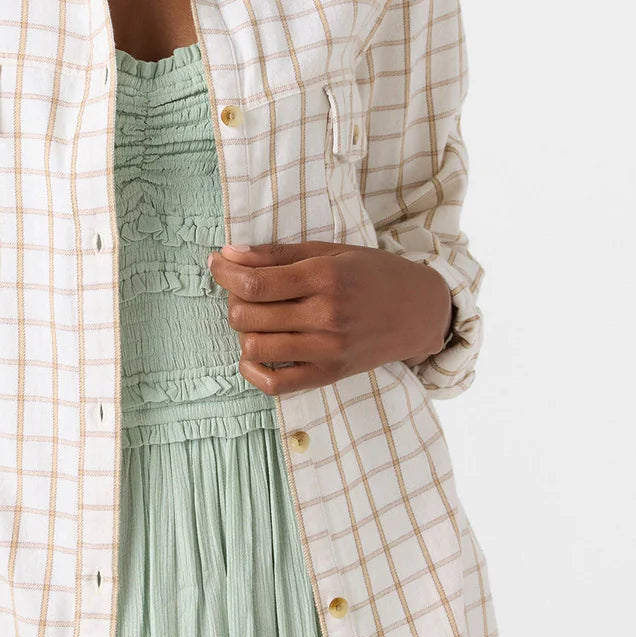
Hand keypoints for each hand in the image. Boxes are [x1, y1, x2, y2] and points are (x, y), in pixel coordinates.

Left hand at [207, 239, 453, 396]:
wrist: (419, 311)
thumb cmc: (374, 274)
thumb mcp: (331, 251)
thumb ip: (277, 254)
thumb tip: (229, 255)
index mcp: (325, 278)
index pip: (255, 283)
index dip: (224, 273)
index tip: (216, 263)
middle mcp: (325, 316)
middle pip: (247, 316)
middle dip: (233, 299)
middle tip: (243, 289)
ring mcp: (327, 350)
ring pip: (254, 348)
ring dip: (243, 330)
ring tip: (255, 317)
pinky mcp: (329, 375)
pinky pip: (274, 384)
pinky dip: (252, 370)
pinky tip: (255, 352)